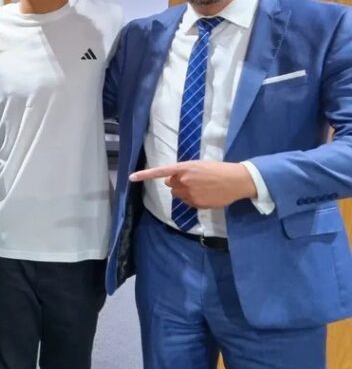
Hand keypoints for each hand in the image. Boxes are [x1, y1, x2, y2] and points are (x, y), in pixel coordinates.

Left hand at [129, 160, 256, 208]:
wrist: (236, 180)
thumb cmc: (218, 169)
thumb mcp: (198, 165)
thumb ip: (182, 172)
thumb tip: (170, 182)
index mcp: (184, 168)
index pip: (160, 171)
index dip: (145, 175)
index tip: (131, 178)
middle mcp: (183, 180)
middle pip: (170, 184)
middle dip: (177, 182)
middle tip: (193, 179)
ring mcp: (189, 193)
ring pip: (177, 194)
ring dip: (184, 191)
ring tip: (201, 187)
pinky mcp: (196, 203)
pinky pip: (187, 202)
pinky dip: (192, 199)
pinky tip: (205, 194)